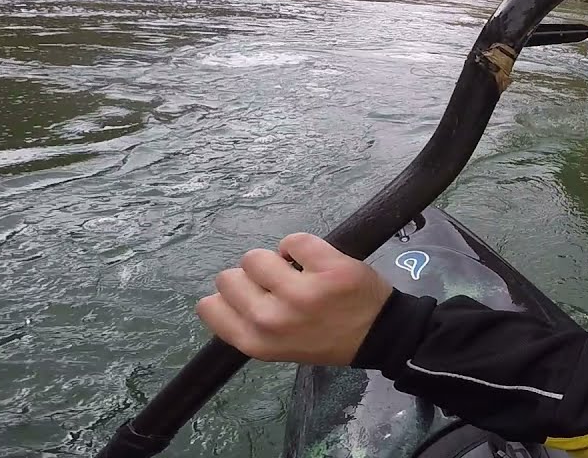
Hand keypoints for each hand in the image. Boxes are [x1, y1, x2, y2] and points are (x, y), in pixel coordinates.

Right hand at [196, 233, 393, 364]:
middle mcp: (272, 320)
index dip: (228, 296)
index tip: (251, 296)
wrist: (378, 334)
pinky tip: (315, 262)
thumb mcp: (278, 346)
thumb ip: (250, 324)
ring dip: (274, 259)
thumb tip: (222, 294)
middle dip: (252, 276)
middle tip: (279, 285)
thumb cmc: (326, 338)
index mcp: (257, 342)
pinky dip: (301, 246)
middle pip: (229, 277)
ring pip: (256, 256)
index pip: (209, 307)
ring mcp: (301, 293)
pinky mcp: (328, 269)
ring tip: (297, 272)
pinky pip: (294, 240)